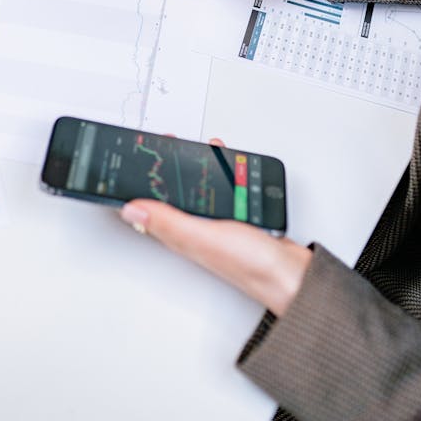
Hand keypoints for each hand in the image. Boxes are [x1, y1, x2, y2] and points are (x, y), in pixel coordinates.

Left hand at [119, 139, 311, 316]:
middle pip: (170, 195)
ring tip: (183, 149)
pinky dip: (219, 172)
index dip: (135, 184)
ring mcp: (216, 223)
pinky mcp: (237, 218)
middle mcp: (195, 228)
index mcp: (181, 233)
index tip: (126, 162)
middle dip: (161, 169)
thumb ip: (169, 222)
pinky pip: (221, 190)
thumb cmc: (251, 264)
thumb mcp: (203, 237)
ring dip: (190, 167)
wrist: (293, 275)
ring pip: (196, 190)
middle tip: (155, 146)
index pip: (148, 207)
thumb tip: (131, 208)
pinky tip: (224, 161)